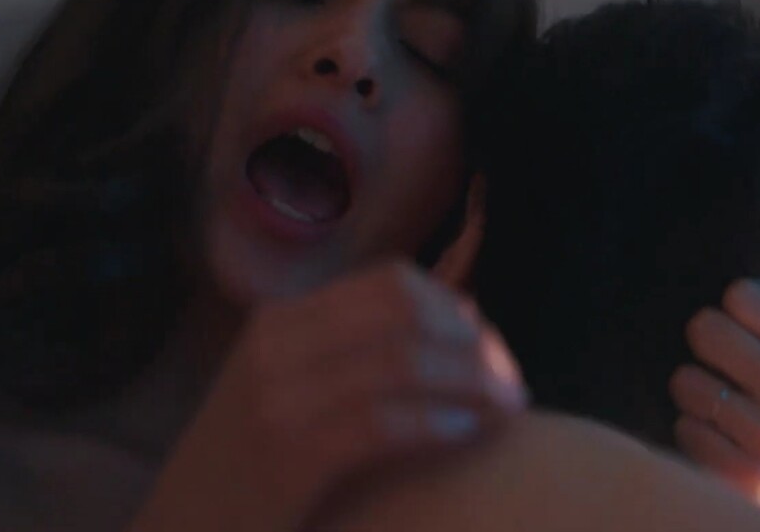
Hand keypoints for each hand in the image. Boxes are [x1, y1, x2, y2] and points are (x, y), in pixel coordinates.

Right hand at [127, 260, 527, 531]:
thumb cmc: (248, 476)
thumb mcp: (288, 394)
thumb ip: (357, 353)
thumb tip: (465, 313)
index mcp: (280, 322)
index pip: (391, 283)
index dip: (455, 310)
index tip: (490, 349)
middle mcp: (275, 346)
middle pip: (406, 312)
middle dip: (472, 344)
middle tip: (511, 385)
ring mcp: (276, 399)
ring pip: (403, 361)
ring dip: (472, 383)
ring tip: (508, 410)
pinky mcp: (286, 456)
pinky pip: (384, 421)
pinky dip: (438, 421)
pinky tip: (467, 433)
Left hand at [669, 262, 759, 531]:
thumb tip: (754, 257)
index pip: (743, 294)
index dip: (729, 308)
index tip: (736, 325)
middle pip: (706, 328)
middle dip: (702, 344)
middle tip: (713, 362)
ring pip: (687, 382)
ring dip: (691, 393)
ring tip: (716, 408)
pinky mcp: (745, 479)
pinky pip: (684, 429)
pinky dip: (691, 433)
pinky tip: (715, 441)